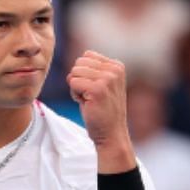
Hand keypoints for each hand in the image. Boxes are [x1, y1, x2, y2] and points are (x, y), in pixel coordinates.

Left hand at [67, 50, 135, 172]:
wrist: (111, 134)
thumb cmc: (103, 110)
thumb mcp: (104, 83)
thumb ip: (96, 68)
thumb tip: (83, 56)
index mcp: (117, 66)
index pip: (86, 56)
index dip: (84, 73)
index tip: (95, 89)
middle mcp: (114, 70)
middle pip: (79, 63)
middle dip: (79, 79)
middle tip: (90, 96)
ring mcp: (107, 79)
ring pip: (74, 72)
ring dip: (76, 87)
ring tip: (89, 100)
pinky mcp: (97, 89)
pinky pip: (72, 82)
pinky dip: (75, 94)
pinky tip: (87, 104)